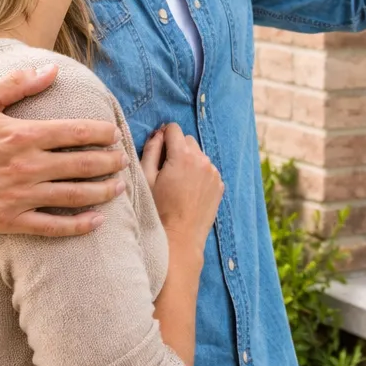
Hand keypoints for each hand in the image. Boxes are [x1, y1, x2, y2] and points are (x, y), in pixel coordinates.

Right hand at [0, 65, 127, 236]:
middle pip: (83, 164)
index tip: (115, 134)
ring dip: (103, 191)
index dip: (103, 133)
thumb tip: (52, 69)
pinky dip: (78, 225)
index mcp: (21, 135)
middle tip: (123, 160)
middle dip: (110, 162)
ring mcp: (18, 196)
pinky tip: (96, 221)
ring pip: (74, 195)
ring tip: (119, 187)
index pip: (76, 132)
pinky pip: (52, 226)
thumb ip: (18, 84)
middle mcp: (25, 166)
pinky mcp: (8, 221)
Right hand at [141, 123, 222, 250]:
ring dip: (189, 161)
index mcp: (183, 155)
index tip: (158, 149)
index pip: (173, 128)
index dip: (163, 136)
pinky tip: (189, 191)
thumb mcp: (146, 178)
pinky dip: (199, 174)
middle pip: (187, 140)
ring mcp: (214, 172)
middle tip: (167, 169)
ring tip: (178, 183)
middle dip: (177, 148)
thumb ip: (151, 150)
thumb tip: (157, 133)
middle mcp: (202, 160)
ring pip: (199, 155)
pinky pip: (208, 170)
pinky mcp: (220, 184)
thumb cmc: (158, 209)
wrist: (180, 237)